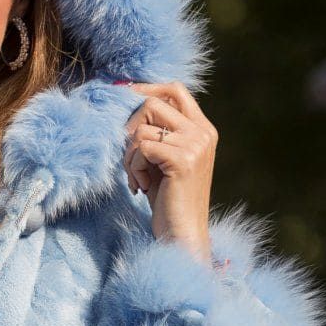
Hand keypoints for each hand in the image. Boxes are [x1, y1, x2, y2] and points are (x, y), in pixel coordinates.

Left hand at [122, 81, 216, 261]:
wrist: (182, 236)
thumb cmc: (169, 201)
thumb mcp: (163, 160)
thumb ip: (157, 133)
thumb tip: (127, 103)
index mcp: (203, 129)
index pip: (175, 89)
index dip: (146, 89)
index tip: (122, 98)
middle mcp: (203, 133)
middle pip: (154, 103)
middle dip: (130, 127)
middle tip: (128, 157)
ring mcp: (195, 145)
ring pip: (142, 127)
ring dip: (129, 155)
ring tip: (135, 178)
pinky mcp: (182, 160)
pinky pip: (141, 147)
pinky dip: (132, 167)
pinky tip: (139, 187)